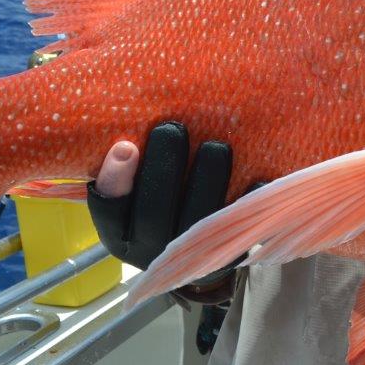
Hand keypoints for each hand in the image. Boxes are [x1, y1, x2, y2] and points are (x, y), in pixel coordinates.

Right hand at [88, 122, 232, 280]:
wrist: (202, 249)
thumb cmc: (162, 198)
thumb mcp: (136, 187)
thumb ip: (132, 161)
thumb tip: (129, 111)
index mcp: (120, 233)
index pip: (109, 211)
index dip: (114, 180)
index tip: (126, 146)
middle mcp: (151, 248)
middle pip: (153, 213)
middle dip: (164, 166)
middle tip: (172, 129)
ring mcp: (189, 254)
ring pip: (196, 218)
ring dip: (206, 178)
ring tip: (215, 146)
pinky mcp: (228, 252)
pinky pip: (240, 226)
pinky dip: (247, 200)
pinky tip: (255, 177)